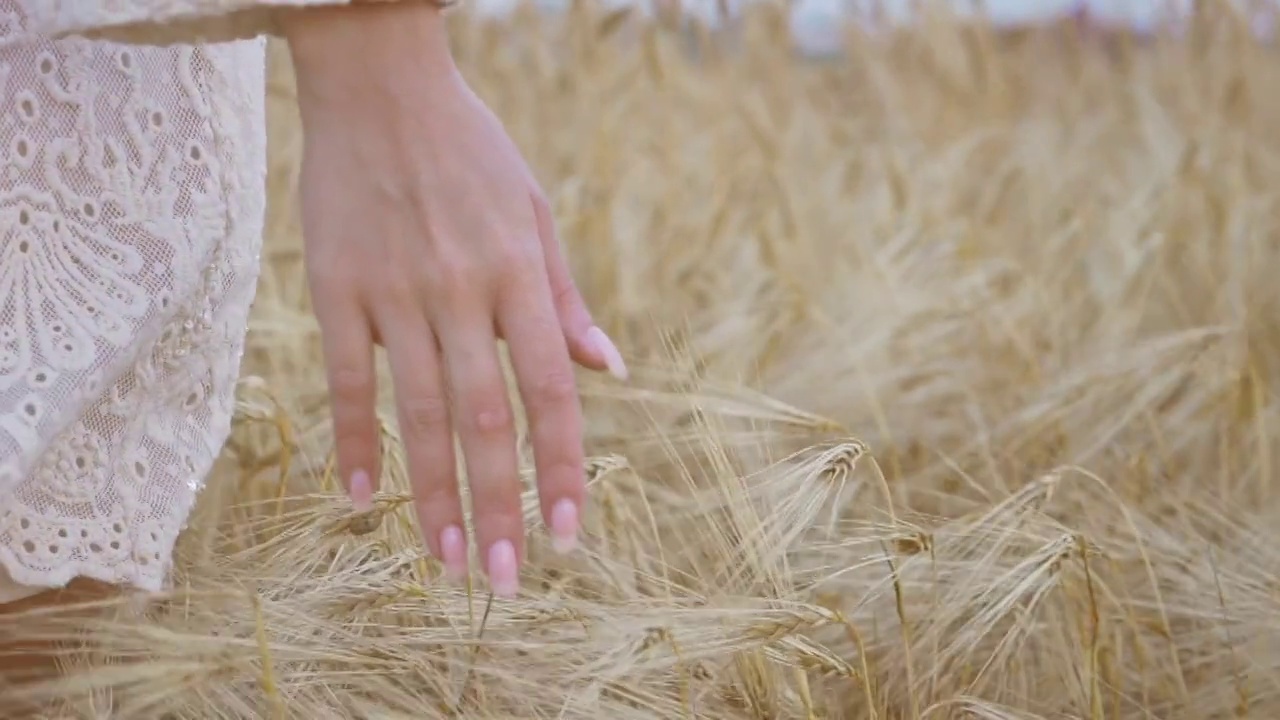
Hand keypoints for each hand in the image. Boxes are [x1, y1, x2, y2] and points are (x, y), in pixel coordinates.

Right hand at [281, 4, 626, 595]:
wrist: (380, 84)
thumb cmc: (471, 152)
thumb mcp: (536, 213)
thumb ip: (567, 299)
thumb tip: (612, 372)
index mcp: (518, 274)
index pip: (550, 391)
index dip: (559, 466)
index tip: (565, 534)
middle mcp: (461, 290)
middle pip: (484, 417)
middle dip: (497, 504)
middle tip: (502, 580)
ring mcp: (394, 290)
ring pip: (416, 411)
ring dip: (430, 493)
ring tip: (444, 560)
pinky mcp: (336, 287)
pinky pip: (348, 378)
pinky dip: (354, 439)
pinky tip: (359, 497)